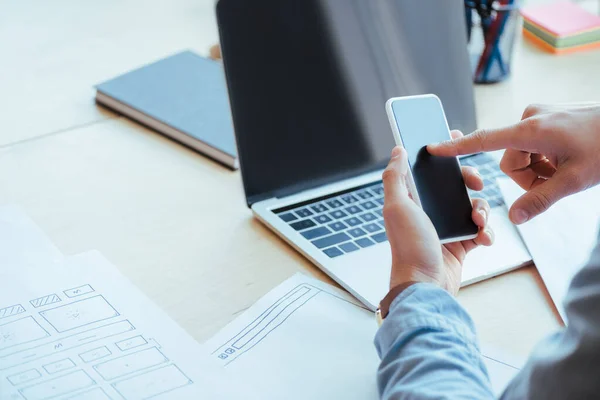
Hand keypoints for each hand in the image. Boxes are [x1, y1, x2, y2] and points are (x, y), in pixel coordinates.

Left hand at [383, 145, 493, 295]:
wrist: (426, 286)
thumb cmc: (409, 248)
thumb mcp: (396, 207)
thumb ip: (395, 177)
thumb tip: (398, 150)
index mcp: (411, 199)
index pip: (427, 169)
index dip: (441, 155)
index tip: (457, 139)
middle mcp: (428, 211)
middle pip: (455, 184)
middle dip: (469, 180)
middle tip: (476, 183)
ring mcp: (446, 227)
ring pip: (472, 205)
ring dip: (482, 209)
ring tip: (478, 221)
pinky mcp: (460, 244)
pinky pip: (480, 229)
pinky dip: (486, 232)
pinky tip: (483, 238)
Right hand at [428, 103, 599, 223]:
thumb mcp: (575, 180)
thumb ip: (540, 201)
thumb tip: (513, 218)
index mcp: (531, 130)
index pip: (484, 141)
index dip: (457, 148)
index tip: (433, 148)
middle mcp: (530, 118)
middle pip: (510, 160)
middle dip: (528, 177)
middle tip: (556, 182)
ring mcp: (539, 116)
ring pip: (522, 155)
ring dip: (539, 169)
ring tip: (565, 170)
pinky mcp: (546, 117)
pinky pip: (533, 145)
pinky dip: (546, 159)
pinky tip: (566, 159)